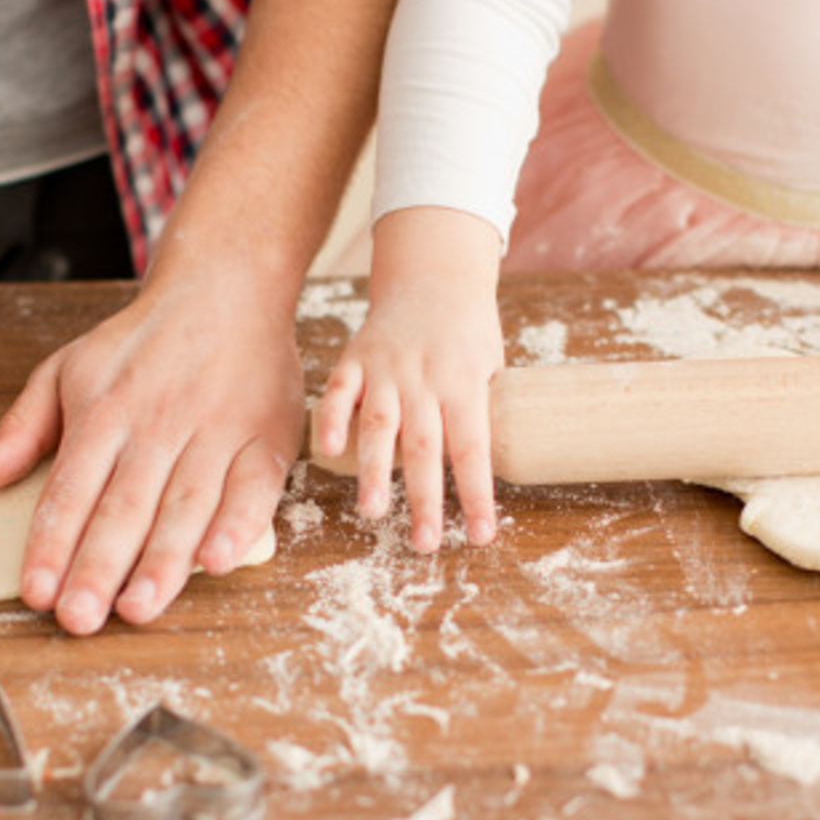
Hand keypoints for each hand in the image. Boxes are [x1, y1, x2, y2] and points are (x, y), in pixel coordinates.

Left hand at [0, 267, 304, 633]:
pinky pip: (253, 489)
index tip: (35, 592)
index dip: (52, 543)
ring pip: (186, 506)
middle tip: (80, 618)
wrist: (227, 285)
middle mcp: (159, 423)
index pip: (71, 489)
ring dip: (163, 561)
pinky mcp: (267, 437)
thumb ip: (21, 429)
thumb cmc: (143, 341)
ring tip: (138, 608)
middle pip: (124, 506)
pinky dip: (238, 526)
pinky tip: (217, 562)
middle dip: (99, 566)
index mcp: (105, 410)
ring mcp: (216, 431)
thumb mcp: (67, 370)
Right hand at [312, 208, 503, 551]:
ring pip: (380, 426)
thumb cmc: (468, 334)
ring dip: (374, 472)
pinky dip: (330, 418)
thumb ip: (481, 414)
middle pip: (425, 448)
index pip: (473, 449)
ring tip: (372, 513)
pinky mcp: (355, 359)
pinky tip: (327, 451)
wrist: (434, 276)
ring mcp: (387, 369)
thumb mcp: (491, 367)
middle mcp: (425, 380)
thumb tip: (480, 475)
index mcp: (465, 384)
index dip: (476, 495)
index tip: (480, 536)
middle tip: (423, 544)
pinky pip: (339, 391)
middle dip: (424, 500)